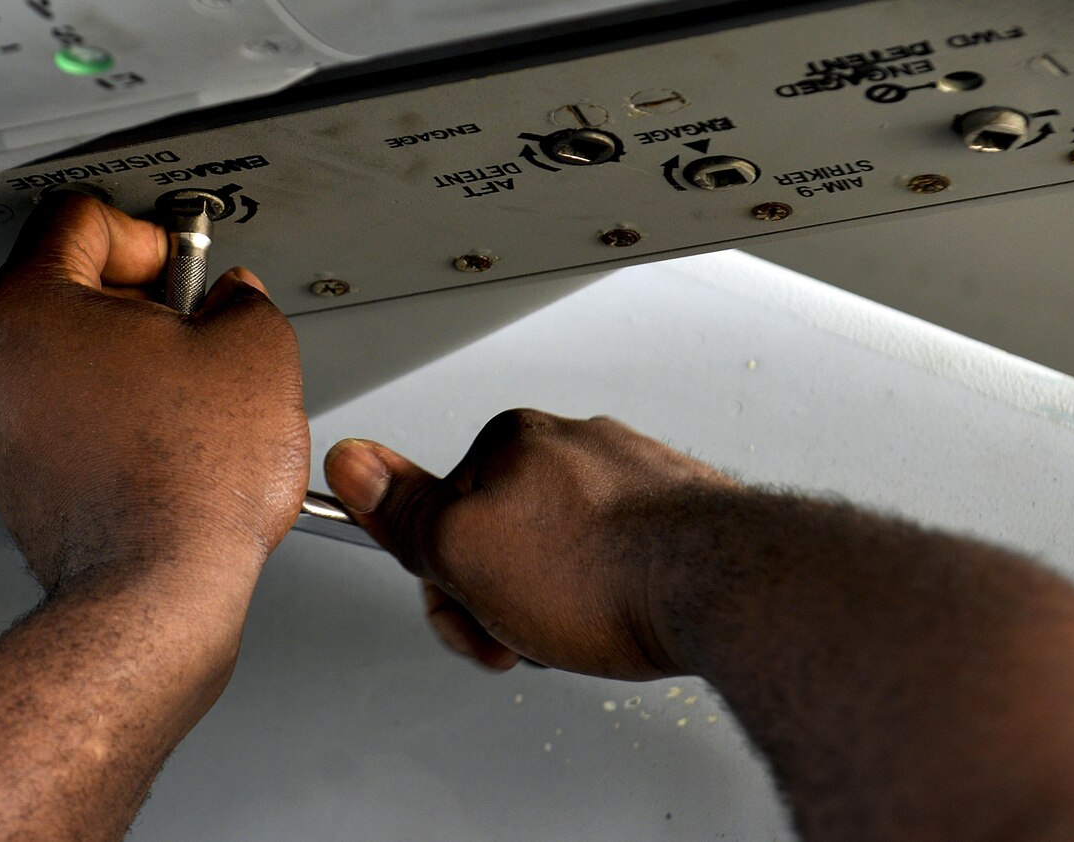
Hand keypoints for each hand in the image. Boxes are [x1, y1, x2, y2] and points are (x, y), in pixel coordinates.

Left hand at [0, 194, 308, 596]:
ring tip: (184, 396)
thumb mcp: (255, 347)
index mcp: (29, 306)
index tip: (183, 267)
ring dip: (123, 363)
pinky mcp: (10, 479)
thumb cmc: (188, 482)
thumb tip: (232, 305)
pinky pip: (60, 417)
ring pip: (63, 358)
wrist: (156, 594)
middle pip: (65, 287)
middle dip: (138, 301)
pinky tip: (161, 442)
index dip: (149, 234)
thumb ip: (241, 298)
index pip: (79, 217)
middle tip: (193, 330)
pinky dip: (107, 418)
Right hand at [324, 410, 739, 678]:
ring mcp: (630, 474)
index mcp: (510, 440)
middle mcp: (572, 443)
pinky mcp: (677, 509)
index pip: (443, 514)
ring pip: (564, 550)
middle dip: (506, 595)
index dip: (447, 584)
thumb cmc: (604, 572)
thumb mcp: (465, 552)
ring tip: (588, 628)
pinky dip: (616, 593)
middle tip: (529, 633)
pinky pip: (622, 557)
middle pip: (503, 533)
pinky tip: (626, 616)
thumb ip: (404, 510)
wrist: (723, 585)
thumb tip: (351, 462)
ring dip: (562, 601)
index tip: (472, 614)